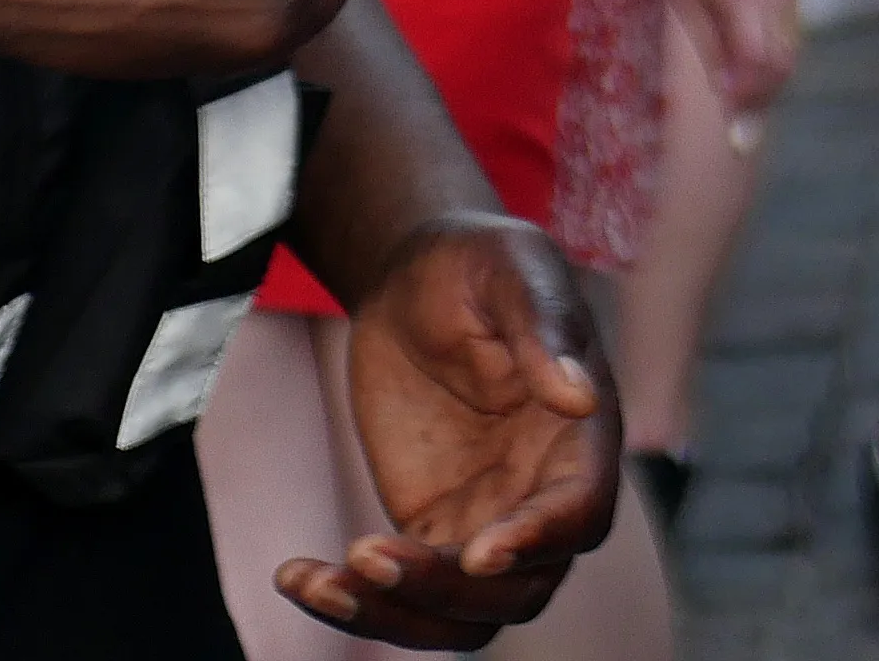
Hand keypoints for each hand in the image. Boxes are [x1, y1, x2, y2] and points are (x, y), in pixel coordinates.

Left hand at [282, 212, 616, 645]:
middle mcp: (542, 494)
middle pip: (519, 587)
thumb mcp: (510, 268)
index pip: (581, 512)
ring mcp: (487, 520)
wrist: (416, 279)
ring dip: (395, 617)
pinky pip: (404, 591)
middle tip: (369, 556)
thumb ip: (543, 326)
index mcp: (579, 436)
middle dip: (448, 591)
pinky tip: (297, 574)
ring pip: (462, 613)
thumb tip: (579, 396)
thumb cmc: (477, 262)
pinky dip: (355, 600)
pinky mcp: (431, 528)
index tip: (481, 550)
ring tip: (322, 582)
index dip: (541, 540)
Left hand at [657, 0, 799, 116]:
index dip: (745, 99)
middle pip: (781, 67)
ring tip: (735, 98)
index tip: (727, 125)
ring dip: (767, 83)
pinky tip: (742, 70)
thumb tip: (725, 96)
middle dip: (760, 100)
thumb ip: (710, 48)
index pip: (757, 65)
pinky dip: (769, 61)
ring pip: (789, 55)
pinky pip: (787, 37)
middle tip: (734, 125)